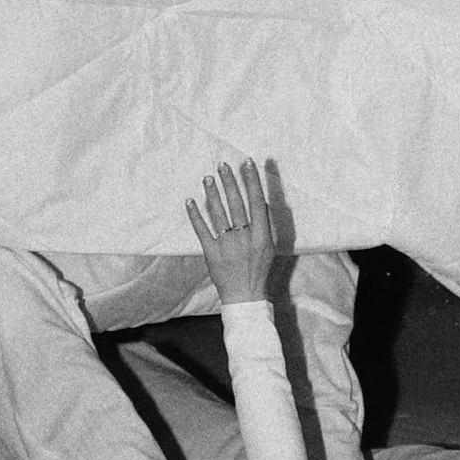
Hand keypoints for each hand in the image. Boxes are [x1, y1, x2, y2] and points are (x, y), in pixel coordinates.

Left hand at [186, 157, 286, 305]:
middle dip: (230, 183)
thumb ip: (265, 225)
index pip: (257, 203)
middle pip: (236, 205)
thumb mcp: (269, 247)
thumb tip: (261, 203)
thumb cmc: (259, 270)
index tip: (247, 164)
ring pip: (218, 214)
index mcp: (261, 236)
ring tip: (208, 178)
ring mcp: (227, 245)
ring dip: (213, 194)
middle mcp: (244, 238)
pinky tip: (190, 201)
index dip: (252, 182)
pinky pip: (202, 230)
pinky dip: (195, 215)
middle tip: (223, 166)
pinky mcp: (211, 253)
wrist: (245, 296)